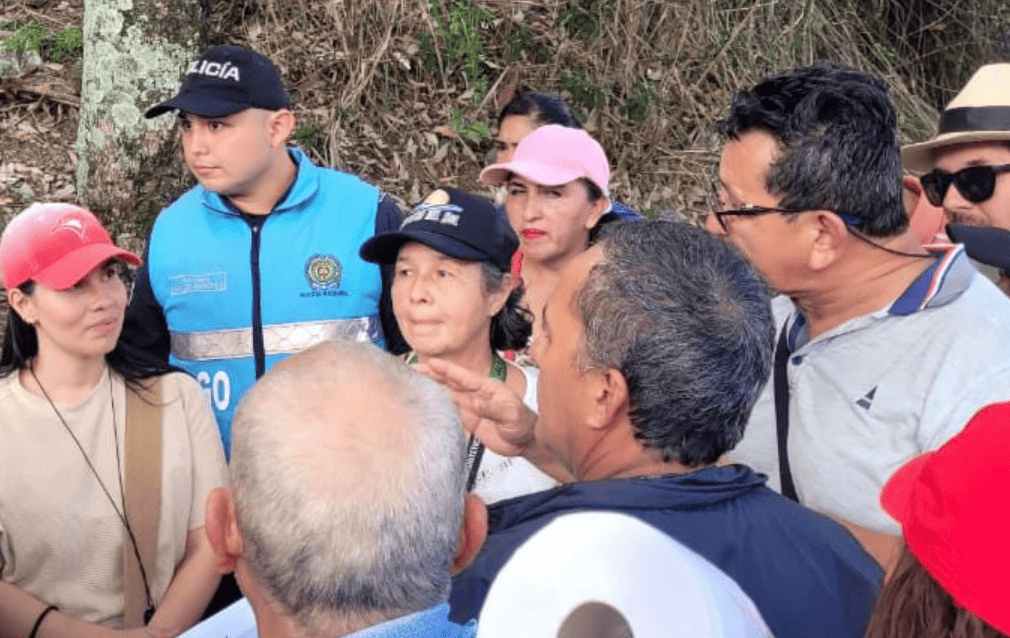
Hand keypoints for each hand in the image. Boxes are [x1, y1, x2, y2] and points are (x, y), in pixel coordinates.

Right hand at [418, 358, 536, 456]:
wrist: (525, 442)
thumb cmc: (523, 424)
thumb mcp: (511, 414)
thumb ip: (492, 407)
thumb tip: (475, 402)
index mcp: (487, 388)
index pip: (464, 377)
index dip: (447, 370)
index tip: (432, 363)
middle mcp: (476, 394)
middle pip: (450, 382)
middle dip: (432, 374)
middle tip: (414, 368)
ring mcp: (470, 406)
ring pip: (447, 394)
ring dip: (431, 387)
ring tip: (414, 381)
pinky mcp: (468, 419)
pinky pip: (449, 410)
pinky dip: (437, 405)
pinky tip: (425, 402)